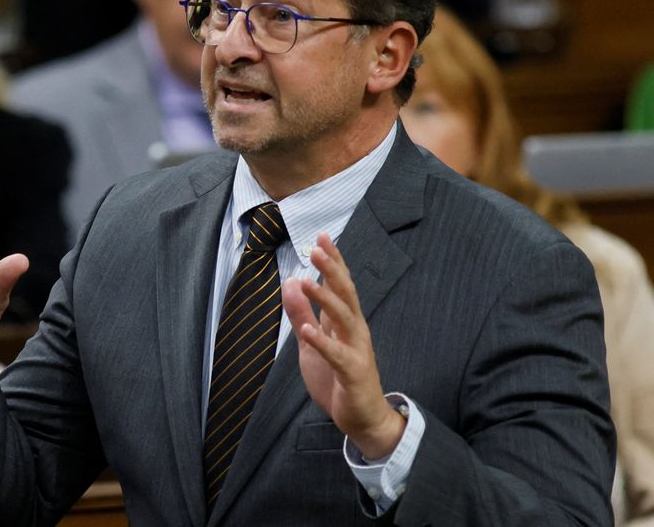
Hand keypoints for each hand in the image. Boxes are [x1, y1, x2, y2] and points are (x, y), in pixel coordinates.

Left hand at [282, 233, 404, 459]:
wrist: (362, 418)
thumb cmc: (338, 378)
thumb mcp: (311, 343)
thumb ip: (301, 314)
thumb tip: (291, 282)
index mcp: (346, 321)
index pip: (340, 285)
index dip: (332, 261)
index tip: (322, 236)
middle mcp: (355, 330)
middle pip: (345, 294)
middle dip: (332, 270)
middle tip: (318, 247)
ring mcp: (356, 350)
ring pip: (343, 318)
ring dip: (326, 299)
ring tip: (307, 281)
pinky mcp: (352, 372)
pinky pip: (337, 355)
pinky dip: (322, 342)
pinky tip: (308, 331)